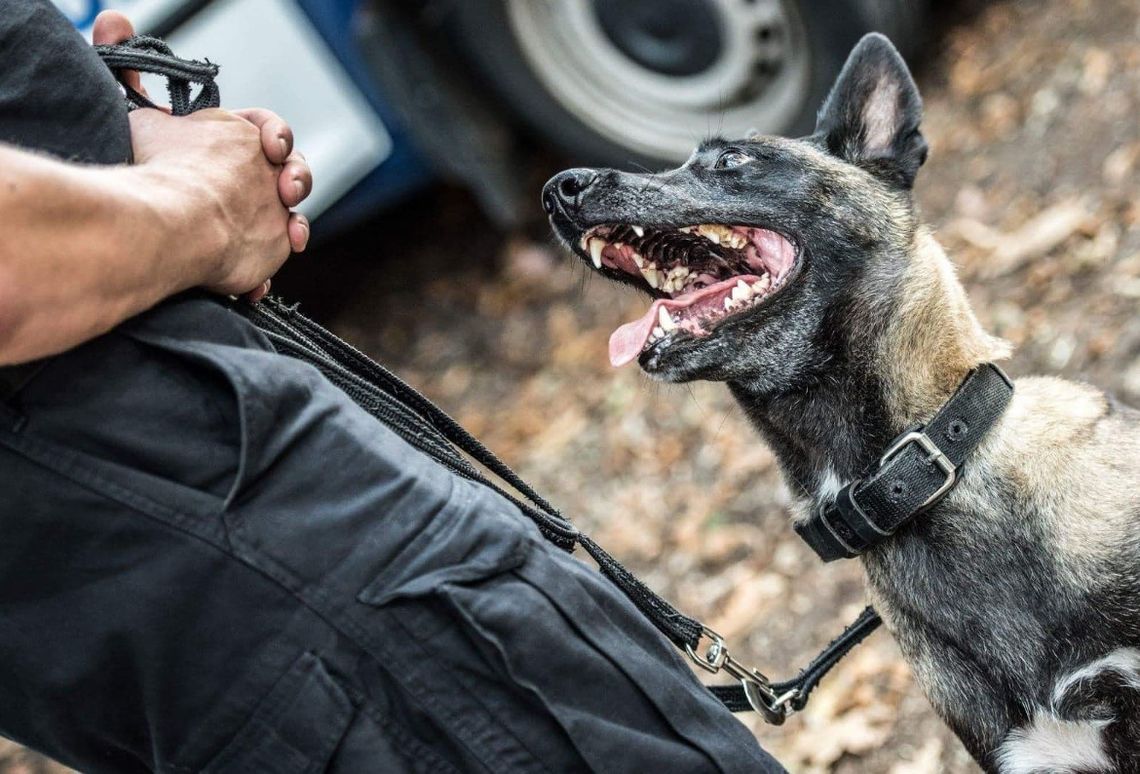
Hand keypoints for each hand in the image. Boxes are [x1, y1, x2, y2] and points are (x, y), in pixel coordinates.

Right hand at [93, 11, 312, 300]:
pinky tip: (251, 281)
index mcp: (241, 132)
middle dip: (290, 179)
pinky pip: (273, 257)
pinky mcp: (277, 246)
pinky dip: (261, 267)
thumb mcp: (143, 120)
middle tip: (281, 190)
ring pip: (289, 217)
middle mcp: (266, 170)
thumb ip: (139, 90)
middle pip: (291, 172)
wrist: (174, 219)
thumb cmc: (155, 167)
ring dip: (285, 224)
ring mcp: (275, 209)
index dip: (268, 136)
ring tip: (280, 233)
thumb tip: (115, 28)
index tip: (269, 147)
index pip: (267, 128)